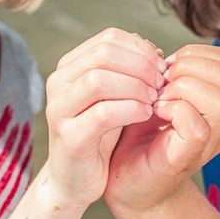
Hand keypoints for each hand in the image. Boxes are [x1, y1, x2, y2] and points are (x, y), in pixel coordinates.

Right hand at [44, 29, 165, 208]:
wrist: (76, 180)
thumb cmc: (99, 134)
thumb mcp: (113, 96)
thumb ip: (126, 71)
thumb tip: (152, 50)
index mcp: (69, 67)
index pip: (108, 38)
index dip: (140, 49)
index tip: (160, 66)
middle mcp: (58, 83)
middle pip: (104, 54)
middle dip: (141, 66)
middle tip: (161, 83)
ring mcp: (60, 110)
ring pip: (99, 79)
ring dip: (136, 87)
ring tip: (153, 100)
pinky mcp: (69, 138)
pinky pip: (103, 113)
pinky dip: (131, 110)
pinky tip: (145, 114)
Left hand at [105, 44, 219, 213]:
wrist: (125, 182)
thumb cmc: (139, 135)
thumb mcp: (158, 94)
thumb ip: (169, 73)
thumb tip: (161, 53)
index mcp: (219, 102)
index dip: (196, 54)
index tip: (167, 68)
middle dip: (189, 67)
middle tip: (161, 83)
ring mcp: (210, 141)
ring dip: (182, 88)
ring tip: (158, 99)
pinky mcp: (189, 157)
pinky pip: (197, 125)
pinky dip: (173, 110)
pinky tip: (155, 113)